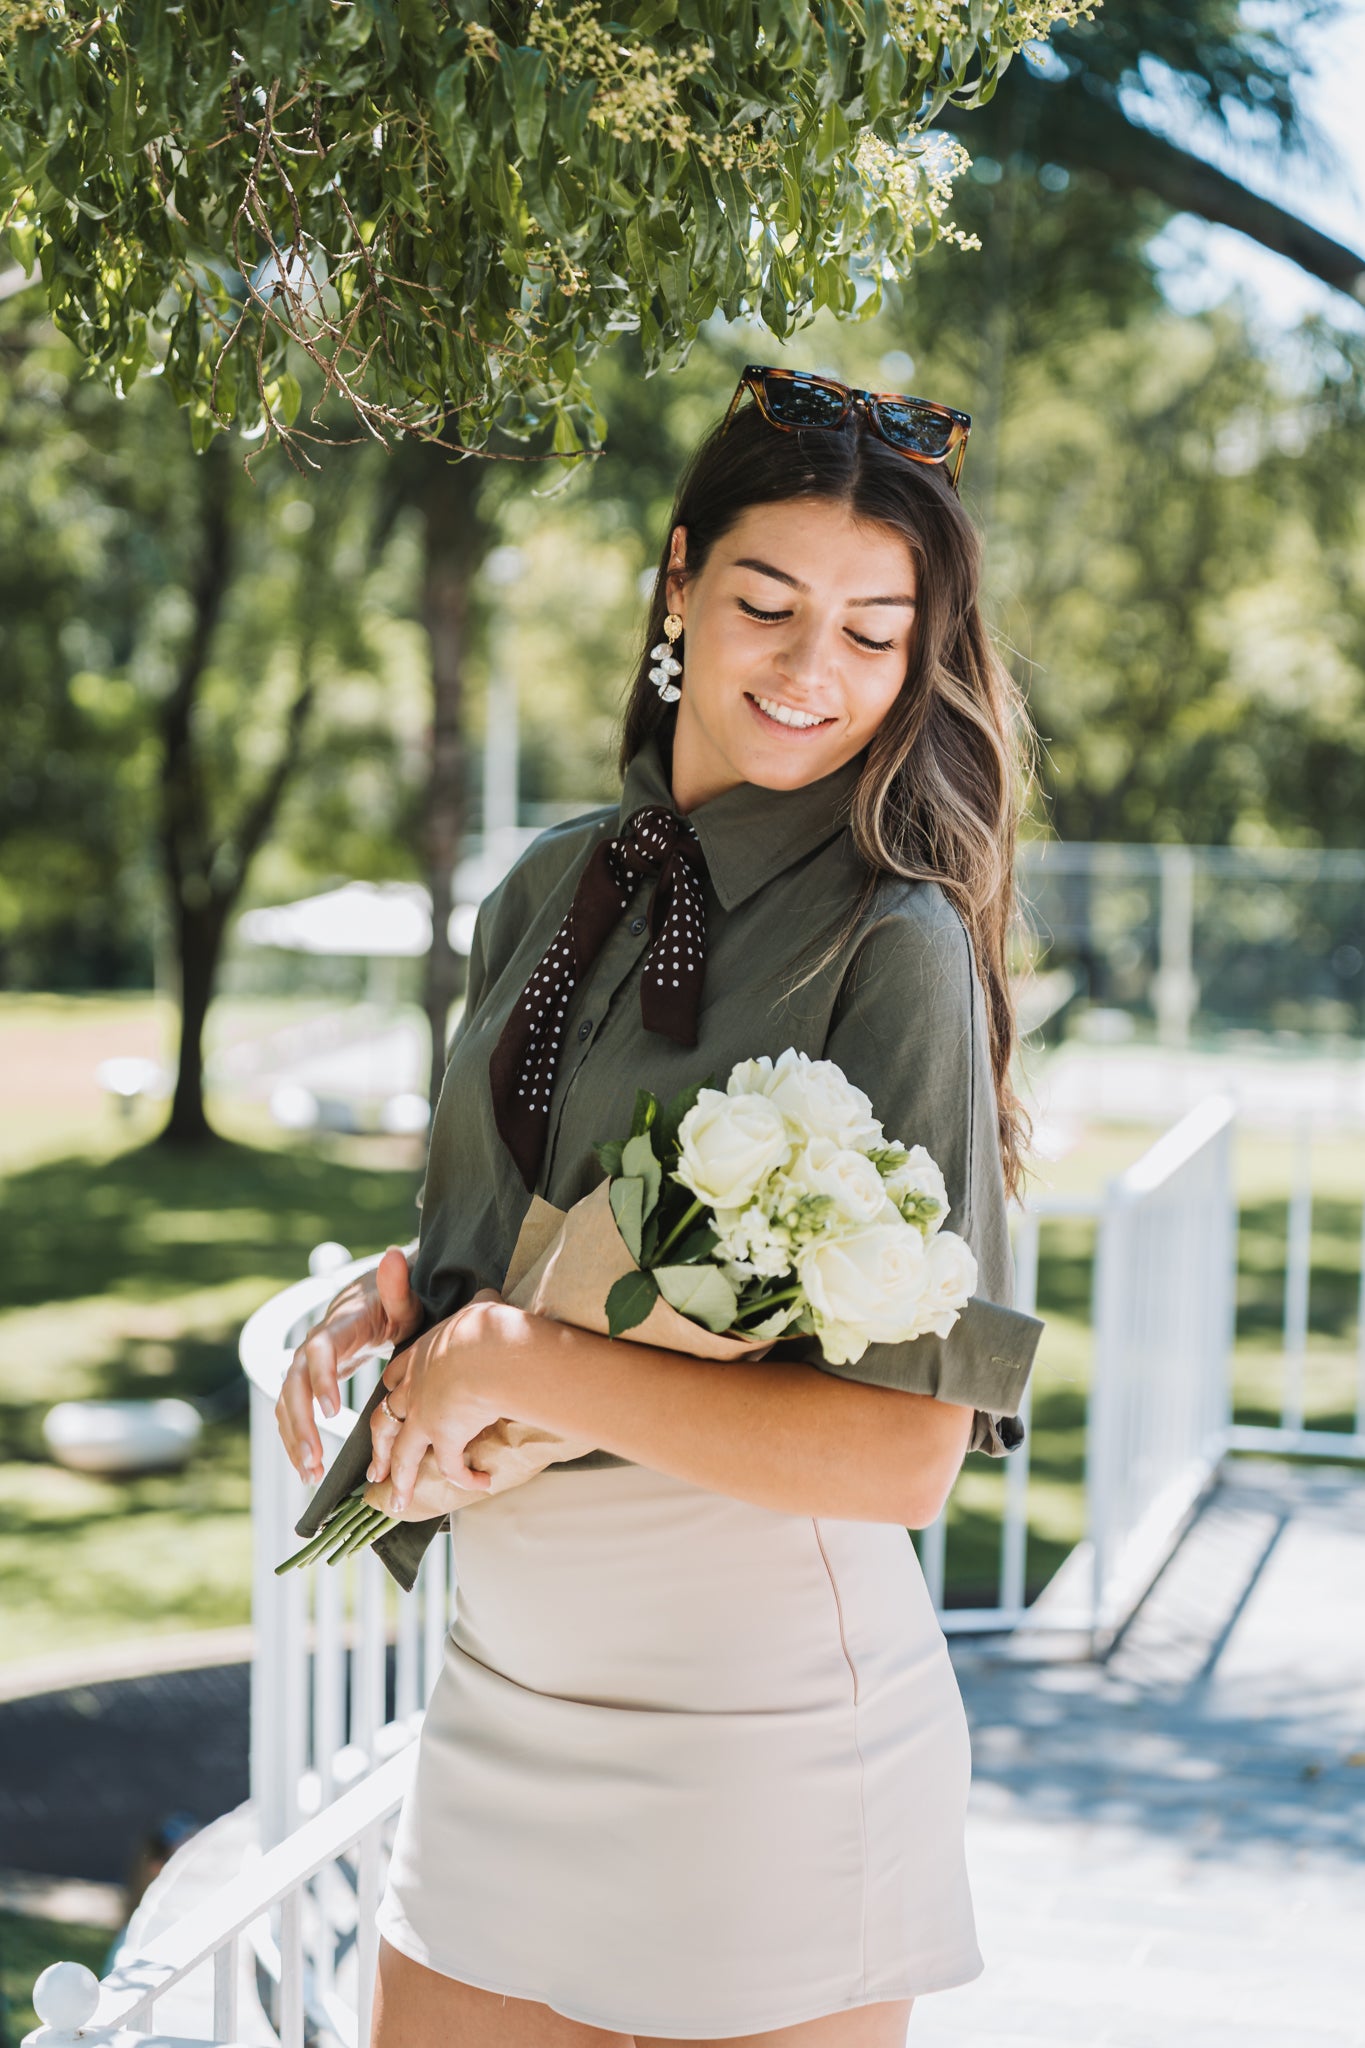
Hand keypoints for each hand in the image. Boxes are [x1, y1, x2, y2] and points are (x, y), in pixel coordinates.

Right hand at [276, 1245, 422, 1482]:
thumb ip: (398, 1287)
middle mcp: (312, 1348)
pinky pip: (290, 1416)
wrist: (369, 1307)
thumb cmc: (392, 1307)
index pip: (321, 1351)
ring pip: (286, 1405)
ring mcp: (304, 1368)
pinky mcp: (304, 1386)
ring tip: (310, 1475)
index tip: (333, 1411)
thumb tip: (396, 1255)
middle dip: (301, 1423)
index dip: (322, 1379)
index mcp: (338, 1329)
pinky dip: (296, 1443)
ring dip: (294, 1440)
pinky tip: (308, 1472)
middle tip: (315, 1459)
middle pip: (294, 1385)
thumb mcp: (402, 1300)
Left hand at [367, 1287, 526, 1511]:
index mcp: (419, 1357)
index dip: (392, 1393)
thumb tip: (490, 1295)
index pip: (395, 1378)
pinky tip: (478, 1483)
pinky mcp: (443, 1436)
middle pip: (385, 1421)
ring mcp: (424, 1416)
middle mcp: (414, 1389)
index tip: (391, 1405)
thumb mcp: (477, 1309)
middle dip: (379, 1448)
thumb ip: (479, 1305)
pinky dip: (463, 1477)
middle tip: (374, 1471)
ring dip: (400, 1480)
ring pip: (402, 1454)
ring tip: (396, 1503)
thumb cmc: (485, 1326)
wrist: (486, 1350)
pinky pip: (450, 1466)